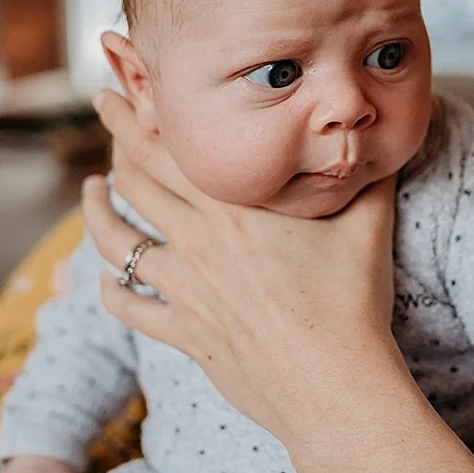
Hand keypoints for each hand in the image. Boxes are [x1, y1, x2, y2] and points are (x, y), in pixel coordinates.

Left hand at [85, 89, 473, 472]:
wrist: (333, 386)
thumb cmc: (353, 302)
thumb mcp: (368, 224)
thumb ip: (369, 176)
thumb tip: (382, 139)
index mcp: (233, 207)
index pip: (167, 146)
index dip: (136, 111)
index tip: (120, 86)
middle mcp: (197, 242)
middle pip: (135, 179)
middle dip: (115, 136)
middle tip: (105, 107)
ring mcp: (185, 291)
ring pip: (117, 241)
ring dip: (97, 211)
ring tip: (91, 191)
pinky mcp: (185, 334)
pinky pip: (130, 309)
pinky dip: (111, 291)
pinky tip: (105, 282)